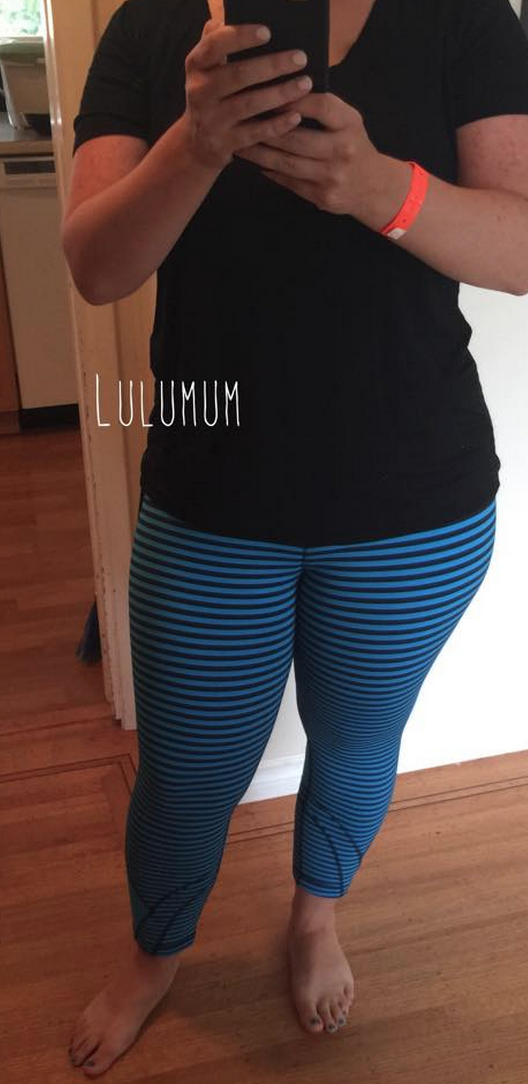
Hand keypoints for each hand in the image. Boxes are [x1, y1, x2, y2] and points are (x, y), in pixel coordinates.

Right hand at [179, 16, 314, 170]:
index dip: (240, 38)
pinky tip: (296, 116)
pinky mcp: (224, 144)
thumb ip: (215, 43)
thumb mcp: (206, 69)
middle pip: (238, 76)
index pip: (214, 46)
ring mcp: (212, 120)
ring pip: (249, 105)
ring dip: (280, 94)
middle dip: (272, 66)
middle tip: (301, 58)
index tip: (267, 32)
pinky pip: (255, 134)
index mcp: (197, 66)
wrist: (195, 144)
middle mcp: (200, 92)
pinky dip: (276, 125)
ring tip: (305, 84)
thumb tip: (227, 16)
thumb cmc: (211, 96)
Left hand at [233, 92, 385, 214]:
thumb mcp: (348, 120)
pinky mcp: (322, 196)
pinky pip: (289, 182)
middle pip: (296, 138)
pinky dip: (269, 171)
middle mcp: (343, 150)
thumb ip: (322, 108)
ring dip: (260, 154)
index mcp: (350, 124)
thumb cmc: (353, 145)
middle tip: (241, 121)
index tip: (269, 93)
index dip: (293, 100)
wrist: (373, 187)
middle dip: (266, 129)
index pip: (320, 106)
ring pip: (287, 163)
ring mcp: (332, 177)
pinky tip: (254, 164)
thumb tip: (282, 92)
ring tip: (240, 143)